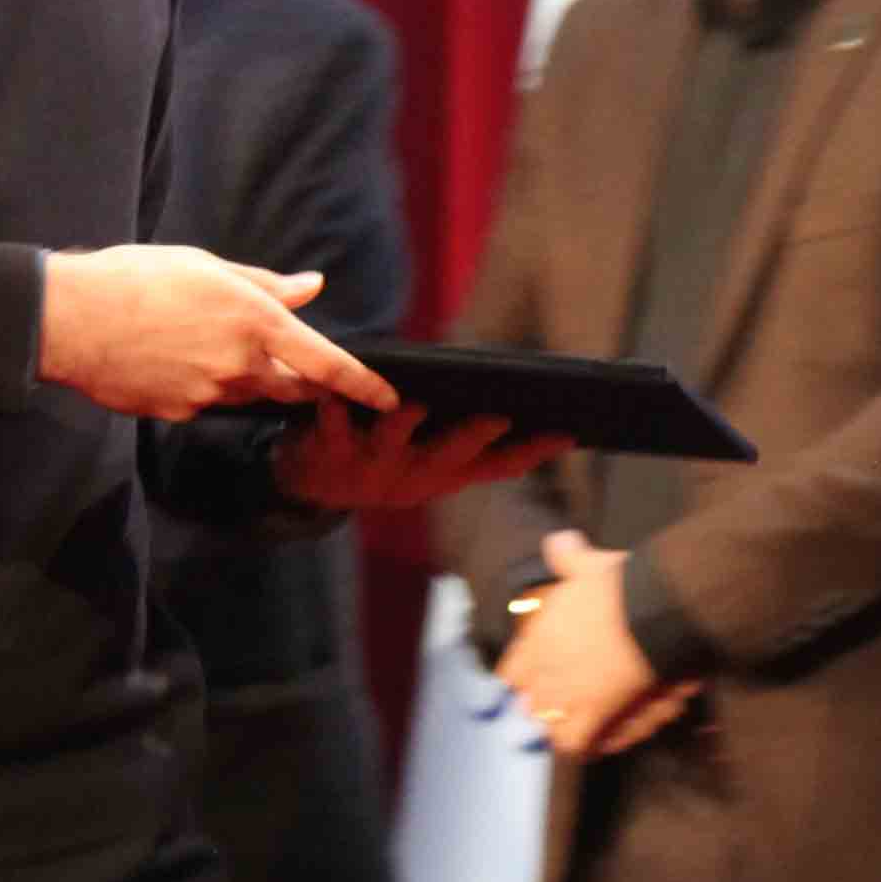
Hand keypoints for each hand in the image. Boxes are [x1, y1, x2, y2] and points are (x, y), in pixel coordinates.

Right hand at [35, 249, 398, 422]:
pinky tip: (167, 356)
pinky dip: (200, 383)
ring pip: (245, 393)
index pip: (326, 363)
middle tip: (297, 364)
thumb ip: (265, 284)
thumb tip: (312, 285)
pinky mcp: (176, 413)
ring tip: (201, 340)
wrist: (68, 319)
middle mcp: (239, 365)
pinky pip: (204, 402)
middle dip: (302, 381)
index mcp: (254, 321)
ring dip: (243, 375)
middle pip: (290, 386)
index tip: (389, 397)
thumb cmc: (136, 278)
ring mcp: (207, 395)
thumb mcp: (206, 266)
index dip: (363, 384)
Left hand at [274, 406, 559, 513]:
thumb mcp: (434, 462)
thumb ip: (473, 443)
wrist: (314, 486)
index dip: (532, 453)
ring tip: (412, 405)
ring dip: (402, 426)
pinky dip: (333, 414)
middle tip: (497, 418)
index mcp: (444, 474)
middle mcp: (414, 476)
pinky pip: (332, 432)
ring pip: (392, 445)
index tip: (566, 434)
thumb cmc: (387, 460)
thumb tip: (524, 407)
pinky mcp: (331, 454)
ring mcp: (373, 468)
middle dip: (473, 439)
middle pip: (449, 458)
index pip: (497, 466)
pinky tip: (332, 396)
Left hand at [496, 528, 680, 754]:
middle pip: (528, 705)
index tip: (530, 681)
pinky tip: (596, 743)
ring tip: (575, 726)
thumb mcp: (588, 563)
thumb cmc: (619, 584)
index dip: (521, 679)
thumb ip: (567, 556)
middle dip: (541, 706)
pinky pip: (578, 744)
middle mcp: (546, 671)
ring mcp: (568, 695)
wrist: (651, 608)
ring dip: (560, 728)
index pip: (510, 674)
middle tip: (558, 704)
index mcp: (538, 638)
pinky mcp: (597, 714)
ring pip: (549, 728)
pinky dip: (586, 746)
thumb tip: (558, 541)